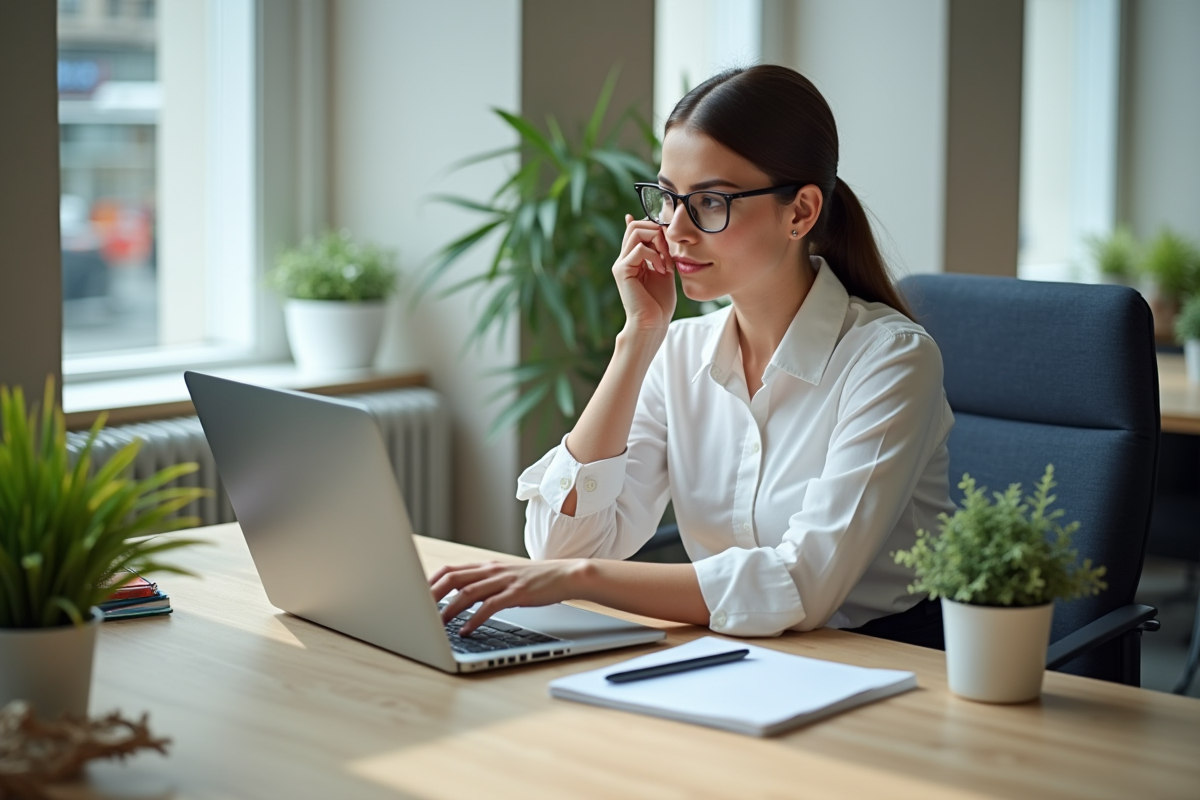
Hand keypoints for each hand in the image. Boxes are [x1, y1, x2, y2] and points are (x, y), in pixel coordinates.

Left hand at [429, 559, 585, 635]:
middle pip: (452, 578)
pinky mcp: (516, 594)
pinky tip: (466, 631)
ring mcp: (504, 581)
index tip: (416, 596)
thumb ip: (486, 583)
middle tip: (417, 612)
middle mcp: (492, 570)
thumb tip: (462, 598)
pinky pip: (490, 607)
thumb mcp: (507, 577)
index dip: (430, 582)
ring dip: (448, 611)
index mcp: (487, 566)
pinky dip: (474, 619)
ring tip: (435, 626)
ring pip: (467, 593)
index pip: (450, 569)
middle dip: (431, 595)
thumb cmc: (537, 579)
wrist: (566, 575)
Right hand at [613, 215, 676, 338]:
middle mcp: (624, 258)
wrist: (653, 323)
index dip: (655, 226)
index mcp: (632, 258)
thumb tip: (662, 233)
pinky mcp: (622, 270)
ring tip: (666, 260)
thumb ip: (662, 252)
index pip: (637, 228)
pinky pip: (640, 249)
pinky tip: (663, 270)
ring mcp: (621, 263)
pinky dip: (656, 256)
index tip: (670, 242)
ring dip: (658, 241)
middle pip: (636, 225)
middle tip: (669, 250)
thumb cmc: (660, 303)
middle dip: (657, 231)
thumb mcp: (664, 270)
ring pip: (636, 231)